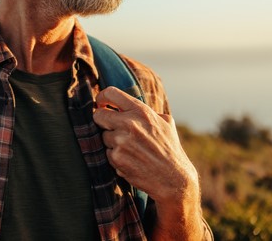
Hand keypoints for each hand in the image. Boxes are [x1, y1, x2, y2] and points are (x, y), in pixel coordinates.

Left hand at [92, 87, 198, 204]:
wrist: (173, 178)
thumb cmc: (170, 149)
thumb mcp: (165, 122)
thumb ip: (147, 111)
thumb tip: (128, 105)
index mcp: (141, 111)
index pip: (111, 93)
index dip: (102, 97)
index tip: (101, 103)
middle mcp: (129, 123)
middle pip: (98, 115)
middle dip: (102, 121)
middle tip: (110, 127)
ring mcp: (121, 141)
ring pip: (103, 136)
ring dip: (112, 142)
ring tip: (131, 149)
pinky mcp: (116, 158)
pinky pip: (107, 153)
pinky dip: (116, 157)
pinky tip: (131, 161)